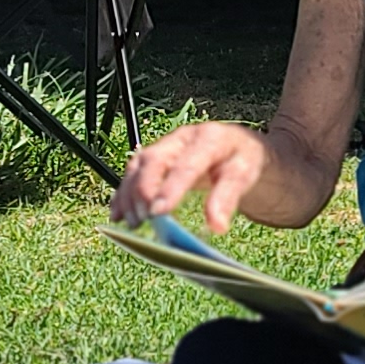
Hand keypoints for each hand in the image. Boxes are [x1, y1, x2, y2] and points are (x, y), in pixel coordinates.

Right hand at [112, 119, 267, 230]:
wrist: (241, 147)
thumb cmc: (243, 160)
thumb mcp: (245, 175)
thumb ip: (229, 198)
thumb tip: (216, 226)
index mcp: (209, 138)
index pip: (187, 164)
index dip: (170, 188)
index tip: (158, 212)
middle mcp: (183, 138)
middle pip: (155, 160)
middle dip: (143, 190)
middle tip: (143, 219)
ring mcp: (167, 145)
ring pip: (139, 165)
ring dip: (130, 194)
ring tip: (133, 223)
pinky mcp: (156, 156)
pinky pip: (133, 172)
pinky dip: (123, 193)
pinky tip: (119, 214)